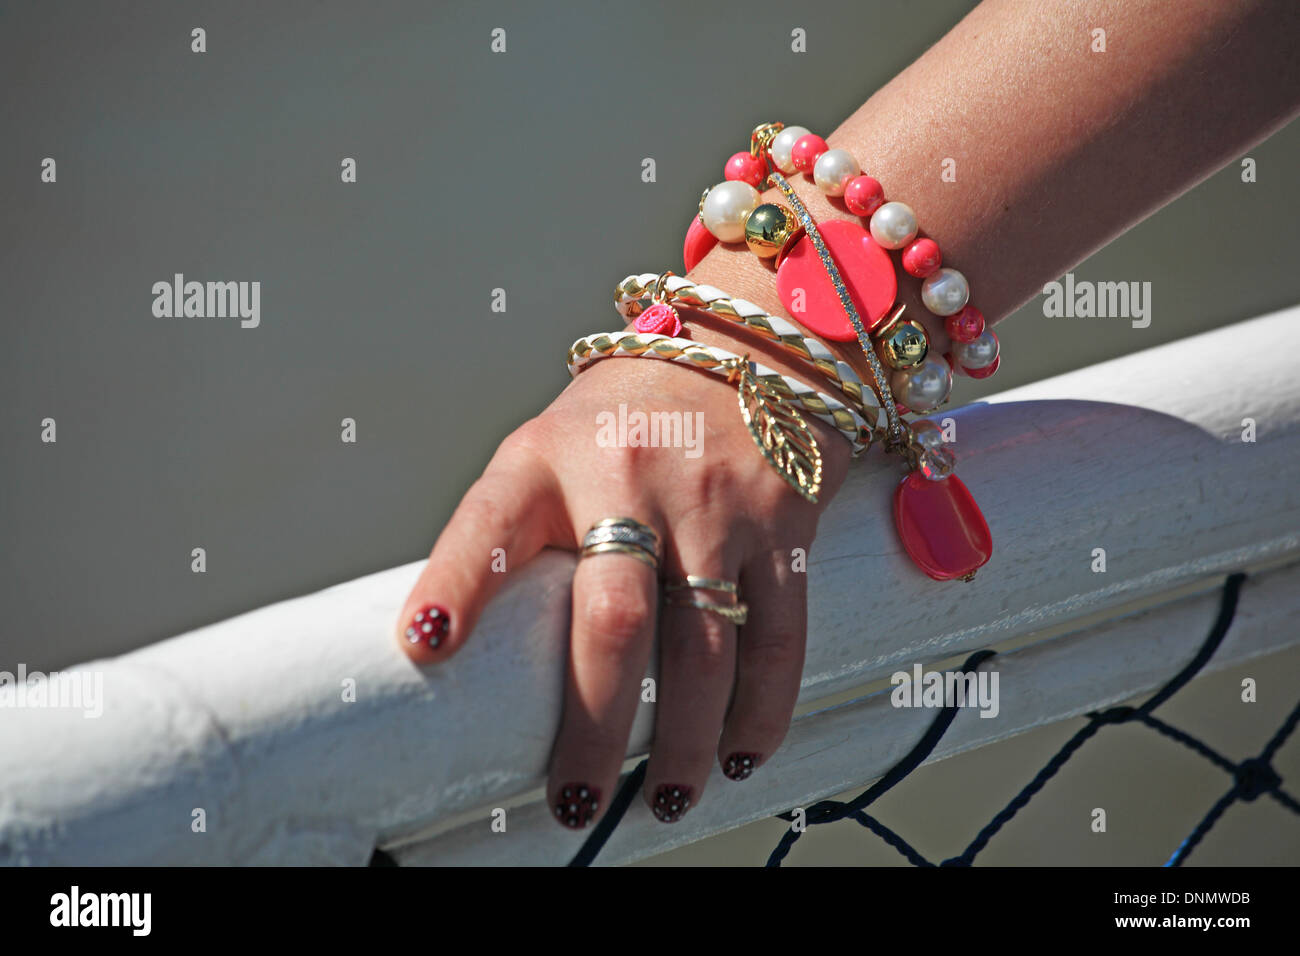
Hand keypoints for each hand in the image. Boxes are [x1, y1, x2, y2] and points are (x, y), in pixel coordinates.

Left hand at [396, 351, 849, 826]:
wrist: (745, 350)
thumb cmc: (624, 424)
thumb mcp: (547, 449)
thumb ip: (512, 532)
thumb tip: (457, 654)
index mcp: (547, 459)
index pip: (488, 521)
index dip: (454, 583)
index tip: (422, 646)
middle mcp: (629, 476)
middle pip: (611, 621)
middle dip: (593, 726)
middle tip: (574, 800)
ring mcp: (714, 501)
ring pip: (703, 646)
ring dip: (684, 740)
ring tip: (663, 798)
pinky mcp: (784, 522)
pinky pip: (779, 633)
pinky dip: (763, 706)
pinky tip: (744, 752)